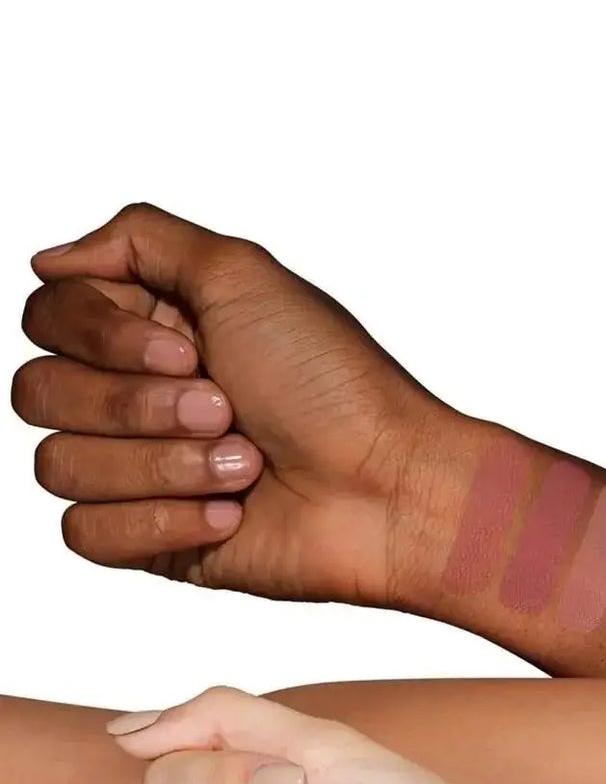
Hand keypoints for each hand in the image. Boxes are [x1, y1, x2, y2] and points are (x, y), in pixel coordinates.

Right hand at [13, 203, 467, 604]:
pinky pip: (87, 533)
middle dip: (139, 406)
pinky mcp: (156, 544)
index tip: (189, 349)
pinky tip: (229, 515)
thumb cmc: (336, 387)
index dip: (104, 337)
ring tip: (245, 466)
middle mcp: (137, 401)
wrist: (389, 490)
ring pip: (59, 467)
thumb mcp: (243, 275)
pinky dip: (161, 523)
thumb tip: (49, 260)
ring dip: (163, 466)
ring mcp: (143, 475)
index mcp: (151, 331)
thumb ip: (138, 239)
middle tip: (227, 409)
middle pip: (38, 394)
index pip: (47, 319)